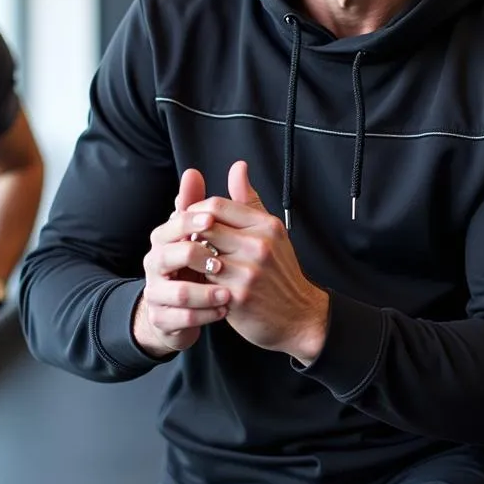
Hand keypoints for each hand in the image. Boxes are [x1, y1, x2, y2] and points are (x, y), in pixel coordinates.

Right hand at [134, 168, 230, 356]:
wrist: (179, 308)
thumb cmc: (193, 265)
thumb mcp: (197, 235)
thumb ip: (198, 205)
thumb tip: (193, 171)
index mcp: (164, 240)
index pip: (171, 225)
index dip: (189, 221)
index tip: (212, 220)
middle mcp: (155, 264)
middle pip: (165, 256)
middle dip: (195, 256)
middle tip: (222, 262)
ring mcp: (157, 293)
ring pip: (176, 292)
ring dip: (205, 292)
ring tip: (228, 293)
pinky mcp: (163, 318)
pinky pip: (182, 318)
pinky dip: (205, 315)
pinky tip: (224, 311)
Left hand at [186, 160, 328, 364]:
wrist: (299, 316)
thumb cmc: (280, 272)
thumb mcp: (271, 232)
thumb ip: (249, 200)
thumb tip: (238, 167)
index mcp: (266, 226)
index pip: (217, 205)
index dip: (196, 211)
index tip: (192, 221)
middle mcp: (259, 245)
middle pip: (205, 227)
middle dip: (188, 233)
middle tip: (184, 240)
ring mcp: (248, 271)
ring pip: (200, 254)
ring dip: (190, 257)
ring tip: (190, 260)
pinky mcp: (237, 296)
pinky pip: (203, 281)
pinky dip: (196, 279)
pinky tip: (197, 281)